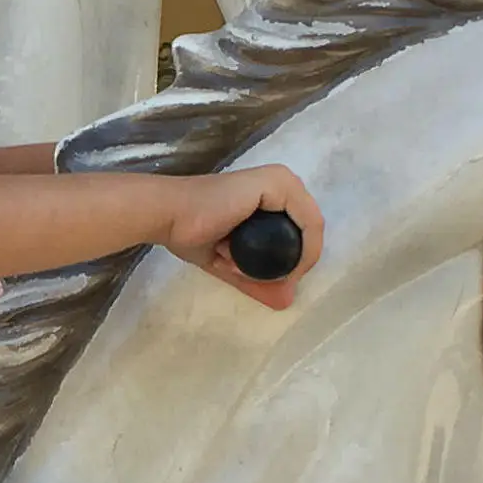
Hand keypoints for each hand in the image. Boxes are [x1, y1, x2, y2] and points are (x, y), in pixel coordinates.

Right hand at [162, 166, 323, 310]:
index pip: (301, 231)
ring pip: (311, 227)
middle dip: (298, 262)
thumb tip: (286, 302)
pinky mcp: (277, 184)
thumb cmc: (192, 233)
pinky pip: (308, 222)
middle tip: (275, 284)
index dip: (298, 261)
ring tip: (268, 274)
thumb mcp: (232, 263)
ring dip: (296, 259)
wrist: (170, 217)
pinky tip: (280, 265)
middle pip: (307, 229)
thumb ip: (257, 279)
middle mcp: (281, 183)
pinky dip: (301, 249)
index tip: (278, 285)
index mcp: (271, 196)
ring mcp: (281, 181)